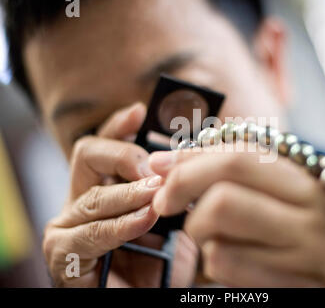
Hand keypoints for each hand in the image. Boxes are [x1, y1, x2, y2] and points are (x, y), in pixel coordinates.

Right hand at [43, 103, 196, 286]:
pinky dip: (121, 225)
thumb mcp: (172, 214)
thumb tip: (186, 156)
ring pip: (93, 195)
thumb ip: (171, 187)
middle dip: (123, 155)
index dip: (119, 125)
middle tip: (154, 169)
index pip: (104, 143)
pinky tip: (145, 221)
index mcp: (104, 184)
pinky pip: (91, 232)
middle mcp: (81, 199)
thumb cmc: (163, 258)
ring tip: (158, 196)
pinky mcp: (64, 254)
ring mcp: (68, 226)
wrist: (154, 294)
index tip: (140, 110)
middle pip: (87, 154)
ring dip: (130, 194)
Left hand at [149, 148, 324, 286]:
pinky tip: (225, 255)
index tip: (161, 165)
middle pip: (224, 194)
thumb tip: (171, 158)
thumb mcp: (303, 186)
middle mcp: (315, 212)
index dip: (190, 159)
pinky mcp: (296, 286)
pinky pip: (228, 267)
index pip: (241, 157)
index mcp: (314, 178)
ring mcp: (307, 253)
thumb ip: (251, 166)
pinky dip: (213, 260)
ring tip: (204, 229)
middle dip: (181, 191)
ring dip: (198, 230)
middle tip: (166, 201)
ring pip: (219, 235)